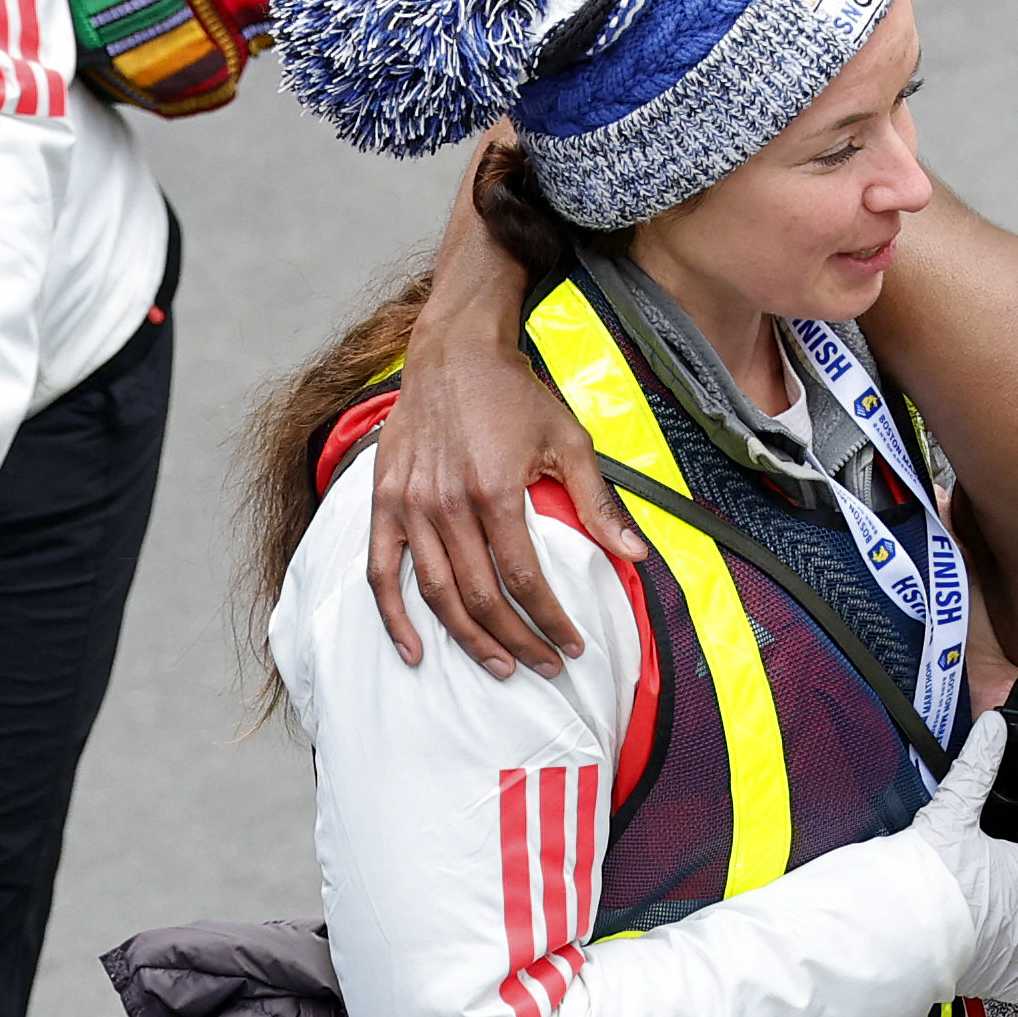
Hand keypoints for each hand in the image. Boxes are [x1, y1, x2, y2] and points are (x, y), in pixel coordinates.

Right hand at [367, 202, 626, 676]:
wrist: (454, 349)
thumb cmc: (514, 393)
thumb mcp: (569, 440)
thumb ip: (599, 503)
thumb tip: (636, 557)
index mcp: (495, 491)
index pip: (526, 580)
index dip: (551, 621)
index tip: (573, 645)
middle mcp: (448, 504)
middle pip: (482, 597)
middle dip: (517, 641)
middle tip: (543, 666)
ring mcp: (410, 505)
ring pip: (436, 594)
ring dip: (467, 639)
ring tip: (498, 667)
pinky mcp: (384, 501)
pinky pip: (381, 572)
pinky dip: (394, 616)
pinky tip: (413, 651)